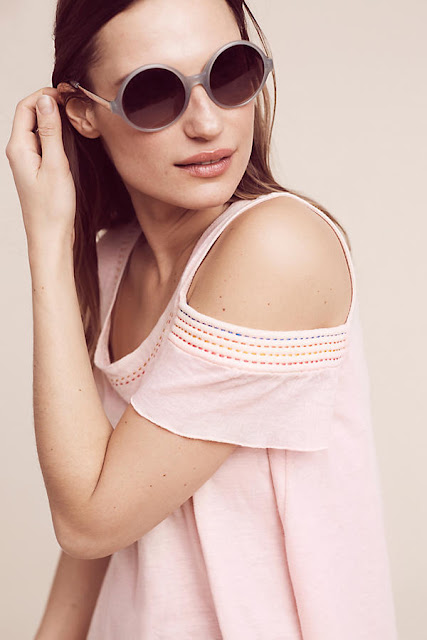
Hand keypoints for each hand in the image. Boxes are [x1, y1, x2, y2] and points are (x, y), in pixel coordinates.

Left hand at [5, 87, 75, 251]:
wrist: (51, 237)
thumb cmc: (52, 209)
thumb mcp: (56, 165)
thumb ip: (52, 131)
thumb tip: (47, 100)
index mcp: (18, 148)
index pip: (26, 107)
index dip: (45, 95)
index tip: (67, 94)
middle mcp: (19, 152)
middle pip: (30, 115)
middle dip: (50, 104)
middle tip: (74, 103)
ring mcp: (27, 161)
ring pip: (38, 128)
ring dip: (54, 119)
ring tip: (76, 118)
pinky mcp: (37, 169)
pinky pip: (43, 143)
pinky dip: (56, 135)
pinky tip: (71, 139)